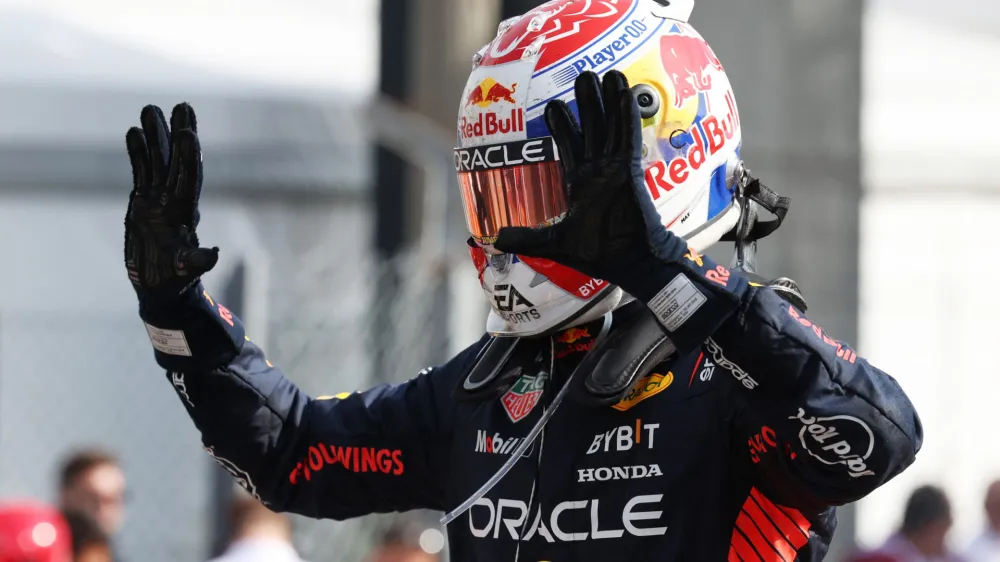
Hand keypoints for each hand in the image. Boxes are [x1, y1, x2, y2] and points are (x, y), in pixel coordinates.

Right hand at [124, 103, 218, 300]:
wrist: (160, 286)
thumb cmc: (175, 280)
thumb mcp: (186, 271)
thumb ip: (197, 262)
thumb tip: (213, 255)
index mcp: (185, 212)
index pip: (189, 178)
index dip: (188, 156)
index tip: (188, 133)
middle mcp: (173, 200)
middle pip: (177, 161)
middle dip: (179, 133)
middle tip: (182, 105)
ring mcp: (158, 199)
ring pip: (157, 161)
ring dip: (155, 135)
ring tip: (149, 108)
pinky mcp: (142, 201)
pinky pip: (140, 171)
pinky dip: (137, 152)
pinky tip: (133, 132)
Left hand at [493, 70, 686, 285]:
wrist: (625, 263)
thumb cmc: (597, 254)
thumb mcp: (552, 243)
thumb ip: (526, 238)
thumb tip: (495, 239)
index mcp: (580, 183)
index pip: (570, 146)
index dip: (563, 125)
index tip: (556, 104)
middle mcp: (597, 170)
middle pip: (592, 128)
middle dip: (587, 102)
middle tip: (583, 74)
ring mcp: (614, 168)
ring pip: (610, 126)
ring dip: (608, 100)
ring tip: (607, 72)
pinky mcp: (629, 170)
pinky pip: (627, 137)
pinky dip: (626, 116)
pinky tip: (624, 94)